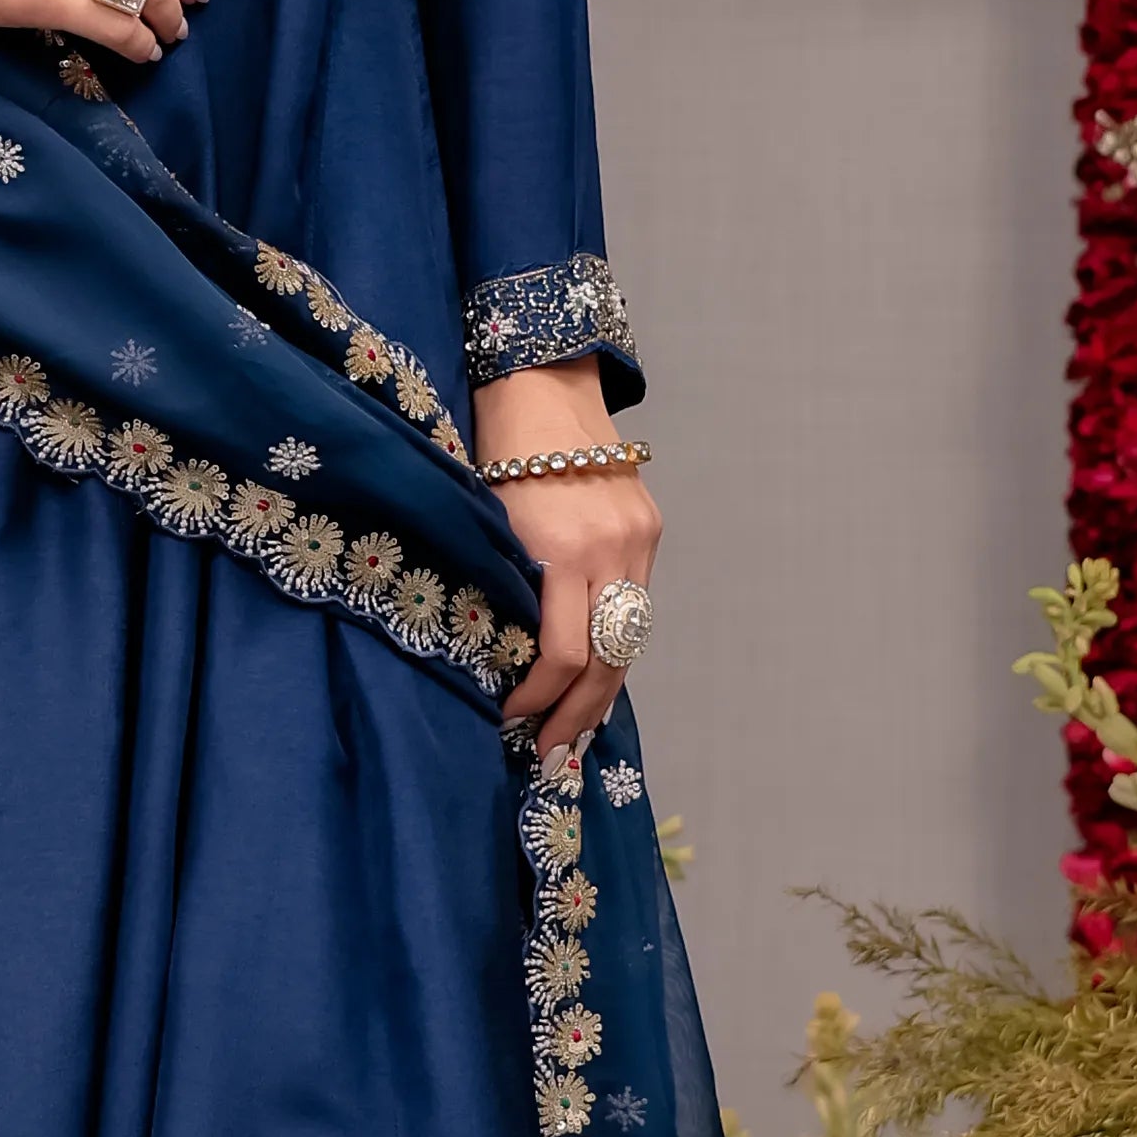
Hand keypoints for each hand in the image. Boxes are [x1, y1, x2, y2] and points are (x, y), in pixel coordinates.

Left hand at [486, 356, 655, 765]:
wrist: (541, 380)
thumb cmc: (493, 449)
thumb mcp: (487, 522)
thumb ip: (504, 586)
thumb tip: (499, 661)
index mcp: (564, 548)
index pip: (561, 653)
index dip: (537, 699)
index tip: (509, 721)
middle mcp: (613, 547)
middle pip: (608, 658)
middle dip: (578, 714)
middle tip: (550, 755)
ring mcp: (639, 537)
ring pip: (630, 637)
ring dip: (603, 690)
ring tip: (575, 731)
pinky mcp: (649, 527)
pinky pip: (635, 603)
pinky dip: (616, 644)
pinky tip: (595, 675)